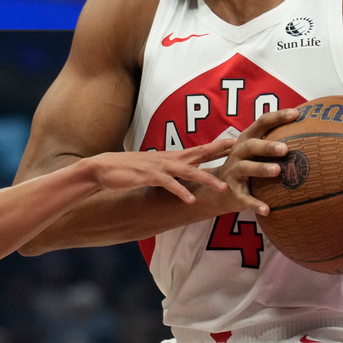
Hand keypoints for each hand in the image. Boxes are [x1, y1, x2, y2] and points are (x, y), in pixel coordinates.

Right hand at [88, 139, 235, 201]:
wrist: (102, 168)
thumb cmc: (127, 170)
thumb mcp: (152, 168)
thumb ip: (169, 170)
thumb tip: (182, 173)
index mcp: (170, 157)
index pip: (198, 150)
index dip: (217, 146)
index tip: (237, 142)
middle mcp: (168, 159)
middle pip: (198, 154)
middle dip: (219, 151)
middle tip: (240, 149)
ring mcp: (159, 167)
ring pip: (188, 171)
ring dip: (206, 178)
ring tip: (223, 187)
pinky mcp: (148, 176)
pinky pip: (168, 184)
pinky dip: (180, 191)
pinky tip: (190, 200)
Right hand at [211, 108, 300, 215]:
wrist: (219, 188)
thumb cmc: (248, 164)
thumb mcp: (256, 150)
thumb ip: (274, 139)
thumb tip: (310, 127)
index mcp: (247, 139)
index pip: (262, 123)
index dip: (277, 117)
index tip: (296, 114)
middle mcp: (239, 153)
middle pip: (252, 145)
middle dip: (268, 146)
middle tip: (285, 149)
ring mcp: (234, 171)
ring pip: (247, 168)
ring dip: (261, 169)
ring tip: (277, 171)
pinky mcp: (234, 191)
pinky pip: (244, 198)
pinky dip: (255, 204)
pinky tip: (267, 210)